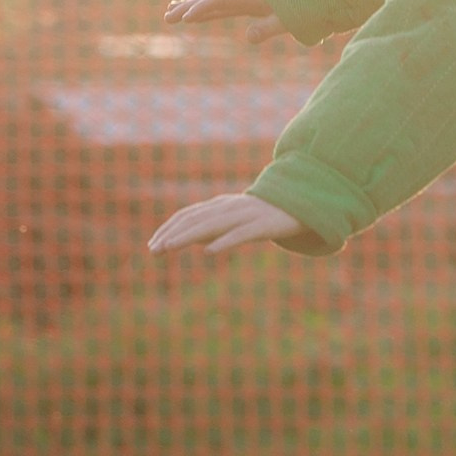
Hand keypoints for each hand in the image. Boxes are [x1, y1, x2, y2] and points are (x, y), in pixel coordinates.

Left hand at [147, 193, 307, 254]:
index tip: (152, 245)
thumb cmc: (264, 215)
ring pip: (212, 225)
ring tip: (170, 248)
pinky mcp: (263, 225)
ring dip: (188, 237)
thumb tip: (193, 240)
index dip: (169, 228)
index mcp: (221, 206)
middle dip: (172, 234)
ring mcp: (246, 215)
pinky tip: (209, 251)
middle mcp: (230, 208)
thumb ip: (214, 227)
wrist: (302, 204)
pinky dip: (223, 241)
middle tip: (154, 251)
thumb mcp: (235, 220)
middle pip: (195, 219)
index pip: (188, 215)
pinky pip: (241, 234)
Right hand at [163, 0, 283, 44]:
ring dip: (189, 7)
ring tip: (168, 13)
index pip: (221, 0)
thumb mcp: (285, 20)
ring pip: (209, 1)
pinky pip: (217, 7)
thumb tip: (248, 37)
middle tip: (167, 18)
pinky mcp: (242, 4)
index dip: (203, 7)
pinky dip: (201, 10)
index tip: (187, 17)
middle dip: (187, 7)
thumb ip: (268, 28)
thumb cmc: (301, 6)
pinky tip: (190, 16)